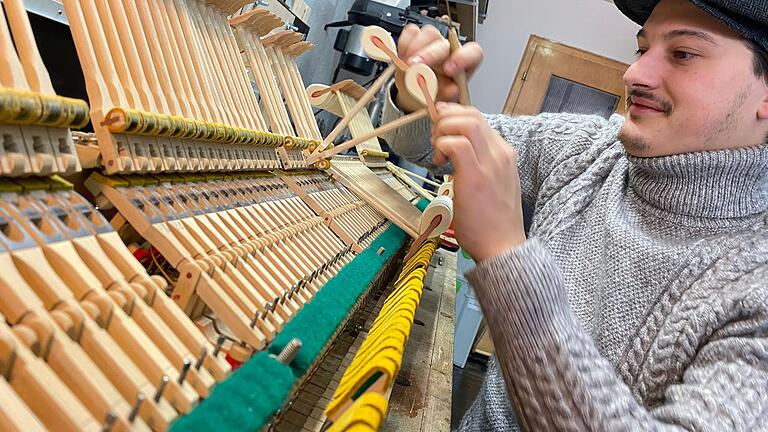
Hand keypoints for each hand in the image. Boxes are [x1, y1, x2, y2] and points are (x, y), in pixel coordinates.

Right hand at [393, 24, 482, 111]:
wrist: (418, 93)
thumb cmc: (435, 95)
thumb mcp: (443, 100)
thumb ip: (448, 94)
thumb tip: (451, 90)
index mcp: (463, 64)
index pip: (473, 53)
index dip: (462, 58)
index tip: (449, 70)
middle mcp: (450, 50)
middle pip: (444, 43)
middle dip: (429, 55)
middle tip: (416, 69)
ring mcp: (433, 42)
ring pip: (429, 34)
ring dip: (414, 50)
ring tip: (407, 67)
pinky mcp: (417, 37)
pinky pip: (411, 32)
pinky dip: (404, 45)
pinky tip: (402, 58)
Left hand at [431, 103, 525, 260]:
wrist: (503, 246)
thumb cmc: (492, 221)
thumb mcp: (491, 184)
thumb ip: (477, 164)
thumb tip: (454, 151)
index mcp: (504, 154)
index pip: (478, 118)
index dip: (453, 116)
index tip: (440, 128)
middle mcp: (500, 154)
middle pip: (471, 114)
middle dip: (445, 119)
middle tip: (434, 139)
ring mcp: (490, 163)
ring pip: (465, 122)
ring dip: (443, 131)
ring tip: (437, 152)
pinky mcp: (476, 176)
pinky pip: (457, 144)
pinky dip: (442, 146)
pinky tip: (439, 163)